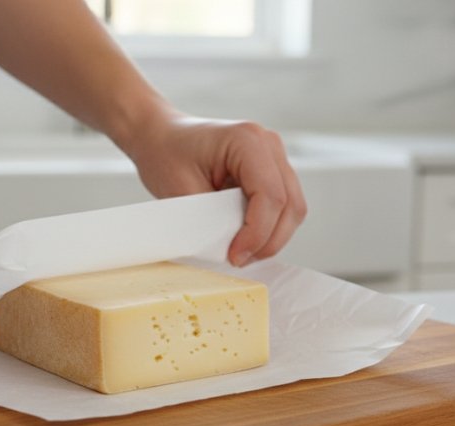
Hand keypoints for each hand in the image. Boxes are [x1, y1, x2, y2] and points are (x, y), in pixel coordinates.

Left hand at [122, 113, 306, 266]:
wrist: (161, 136)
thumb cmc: (166, 154)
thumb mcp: (182, 191)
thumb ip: (212, 220)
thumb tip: (231, 250)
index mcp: (247, 140)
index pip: (271, 195)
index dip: (257, 233)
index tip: (234, 256)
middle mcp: (268, 144)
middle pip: (290, 204)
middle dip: (268, 241)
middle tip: (238, 260)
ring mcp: (274, 156)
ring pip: (293, 208)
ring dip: (271, 237)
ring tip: (241, 252)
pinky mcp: (272, 170)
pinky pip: (284, 206)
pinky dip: (269, 227)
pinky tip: (245, 239)